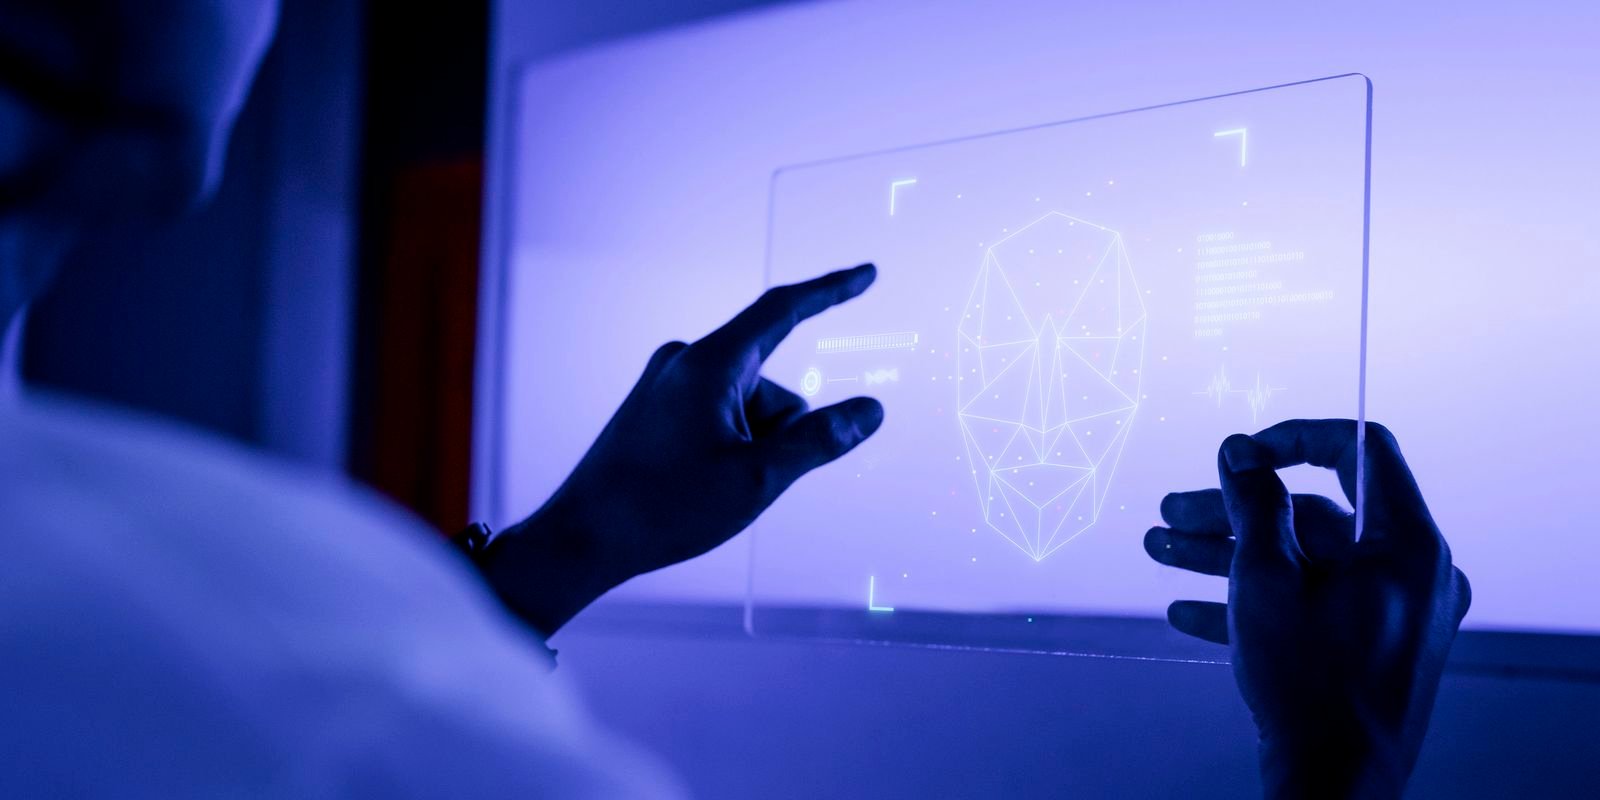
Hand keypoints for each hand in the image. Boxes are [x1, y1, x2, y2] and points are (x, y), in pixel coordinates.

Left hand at [483, 264, 884, 634]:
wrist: (582, 538)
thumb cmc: (664, 507)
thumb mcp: (758, 477)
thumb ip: (821, 440)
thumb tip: (871, 410)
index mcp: (709, 363)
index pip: (783, 310)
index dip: (831, 291)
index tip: (867, 274)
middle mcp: (685, 362)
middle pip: (772, 387)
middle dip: (779, 434)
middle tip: (738, 483)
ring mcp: (667, 386)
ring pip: (746, 410)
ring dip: (751, 449)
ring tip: (708, 490)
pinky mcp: (656, 410)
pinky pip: (718, 420)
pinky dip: (727, 451)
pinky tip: (696, 487)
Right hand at [1144, 420, 1470, 798]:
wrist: (1336, 785)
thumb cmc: (1311, 684)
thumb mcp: (1266, 579)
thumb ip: (1252, 504)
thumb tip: (1239, 451)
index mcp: (1407, 543)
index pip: (1360, 450)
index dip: (1292, 439)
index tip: (1238, 455)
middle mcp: (1413, 574)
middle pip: (1315, 513)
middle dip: (1233, 512)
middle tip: (1172, 510)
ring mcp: (1395, 616)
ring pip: (1306, 562)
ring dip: (1229, 555)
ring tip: (1161, 551)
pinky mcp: (1372, 651)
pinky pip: (1314, 607)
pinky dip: (1257, 601)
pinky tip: (1189, 611)